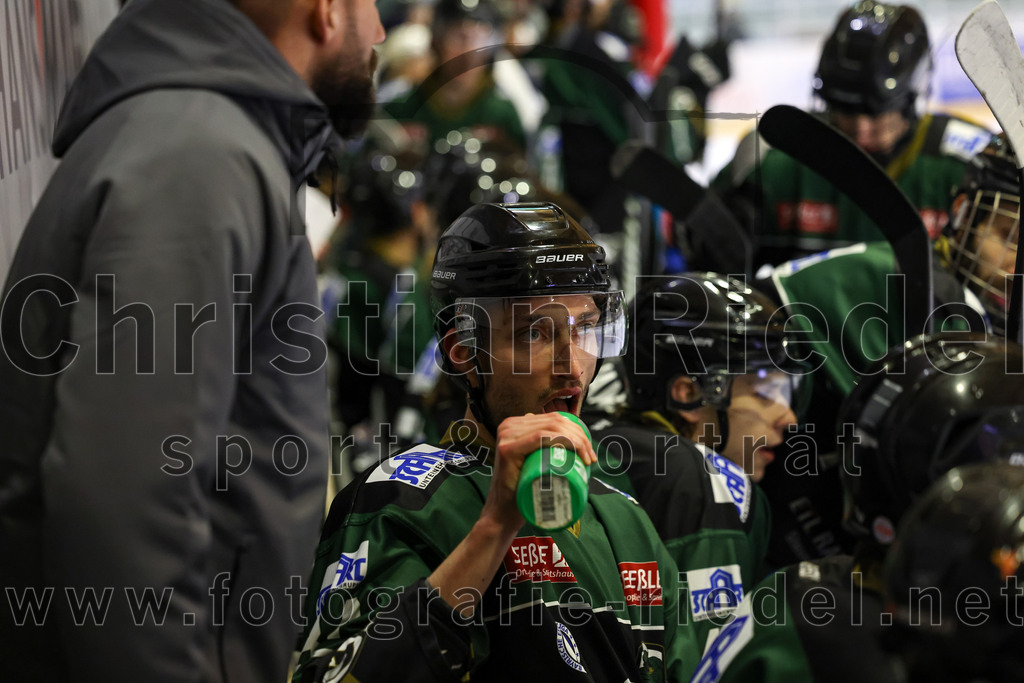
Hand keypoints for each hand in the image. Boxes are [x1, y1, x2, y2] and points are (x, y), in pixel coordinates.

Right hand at [481, 412, 596, 531]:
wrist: (503, 512)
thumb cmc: (524, 490)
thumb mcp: (535, 460)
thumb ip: (544, 446)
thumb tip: (570, 436)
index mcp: (516, 424)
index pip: (554, 419)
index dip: (577, 430)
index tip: (589, 452)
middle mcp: (509, 425)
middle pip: (555, 422)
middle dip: (580, 437)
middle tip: (590, 458)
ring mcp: (506, 435)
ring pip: (552, 427)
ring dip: (576, 440)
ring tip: (587, 459)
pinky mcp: (507, 448)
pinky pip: (540, 437)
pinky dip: (563, 441)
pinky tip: (575, 451)